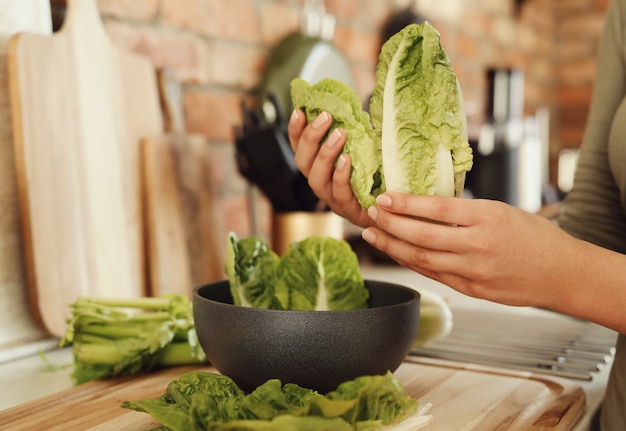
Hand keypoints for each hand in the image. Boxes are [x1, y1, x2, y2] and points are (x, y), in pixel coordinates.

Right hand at [288, 110, 372, 227]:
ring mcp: (332, 199)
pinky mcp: (349, 211)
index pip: (299, 149)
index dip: (295, 132)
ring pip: (316, 179)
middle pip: (302, 162)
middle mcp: (320, 183)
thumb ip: (353, 133)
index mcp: (319, 168)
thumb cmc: (376, 176)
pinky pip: (339, 194)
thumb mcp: (363, 150)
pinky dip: (340, 175)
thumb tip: (350, 106)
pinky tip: (347, 160)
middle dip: (310, 138)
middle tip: (325, 117)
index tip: (299, 112)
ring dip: (325, 154)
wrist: (392, 210)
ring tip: (339, 134)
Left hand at [361, 192, 585, 309]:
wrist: (562, 274)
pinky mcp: (471, 290)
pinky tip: (396, 253)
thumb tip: (425, 208)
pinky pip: (433, 275)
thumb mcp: (501, 211)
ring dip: (392, 247)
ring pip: (421, 259)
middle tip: (370, 214)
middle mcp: (477, 246)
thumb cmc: (534, 237)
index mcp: (487, 218)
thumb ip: (465, 213)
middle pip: (421, 236)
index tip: (384, 197)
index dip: (405, 203)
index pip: (436, 209)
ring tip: (372, 235)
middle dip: (390, 225)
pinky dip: (411, 263)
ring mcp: (473, 272)